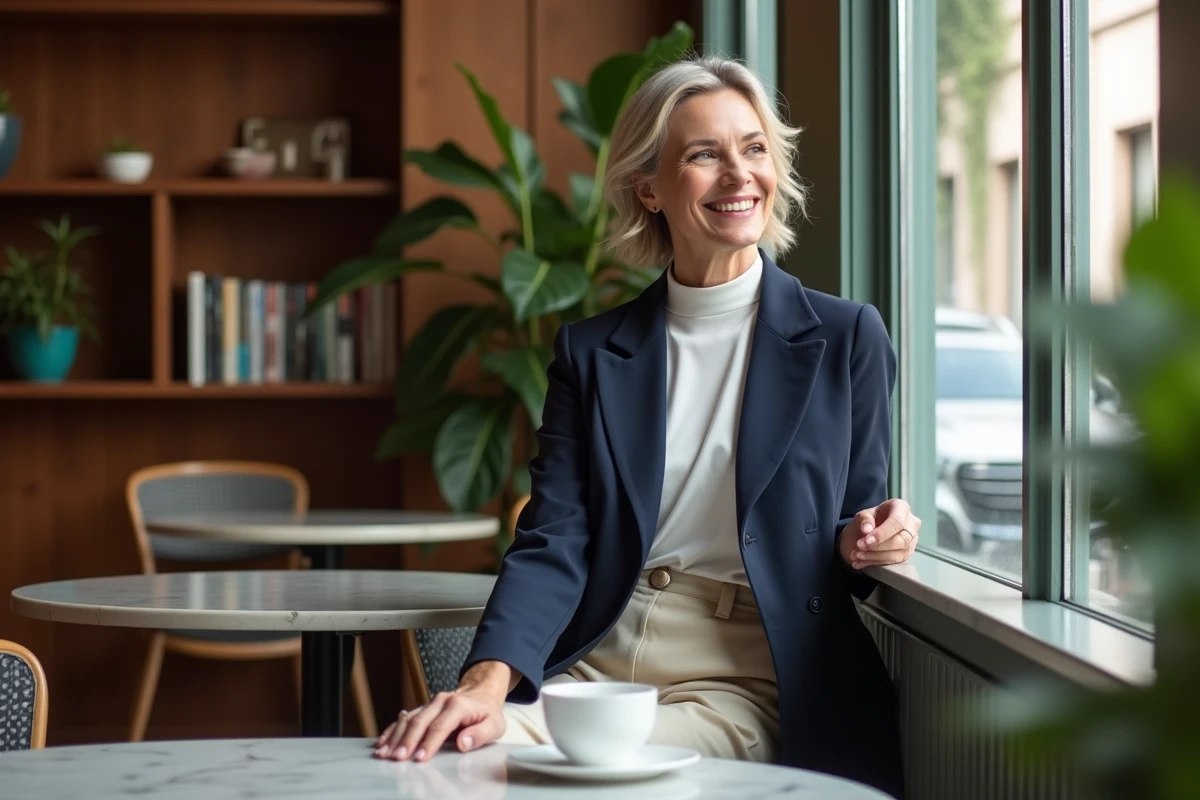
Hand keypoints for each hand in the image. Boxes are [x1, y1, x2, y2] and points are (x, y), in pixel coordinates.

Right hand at [374, 687, 505, 761]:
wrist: (480, 694)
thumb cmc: (487, 713)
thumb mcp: (494, 724)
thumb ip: (480, 734)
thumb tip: (463, 743)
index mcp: (457, 705)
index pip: (440, 726)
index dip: (429, 743)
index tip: (420, 758)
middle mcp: (440, 702)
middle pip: (420, 721)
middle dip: (407, 741)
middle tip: (398, 758)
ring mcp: (429, 704)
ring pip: (408, 719)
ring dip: (395, 737)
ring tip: (384, 753)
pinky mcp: (422, 709)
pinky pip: (404, 718)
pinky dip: (392, 730)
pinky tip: (383, 742)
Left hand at [838, 498, 920, 569]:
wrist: (867, 533)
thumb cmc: (868, 521)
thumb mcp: (862, 516)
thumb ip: (864, 519)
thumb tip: (867, 528)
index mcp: (901, 507)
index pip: (896, 521)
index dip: (882, 533)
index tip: (866, 541)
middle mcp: (911, 523)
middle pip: (901, 540)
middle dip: (878, 547)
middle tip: (859, 547)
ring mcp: (912, 540)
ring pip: (899, 553)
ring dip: (875, 557)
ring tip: (856, 555)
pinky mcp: (907, 554)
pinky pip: (894, 562)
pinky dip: (875, 562)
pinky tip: (861, 562)